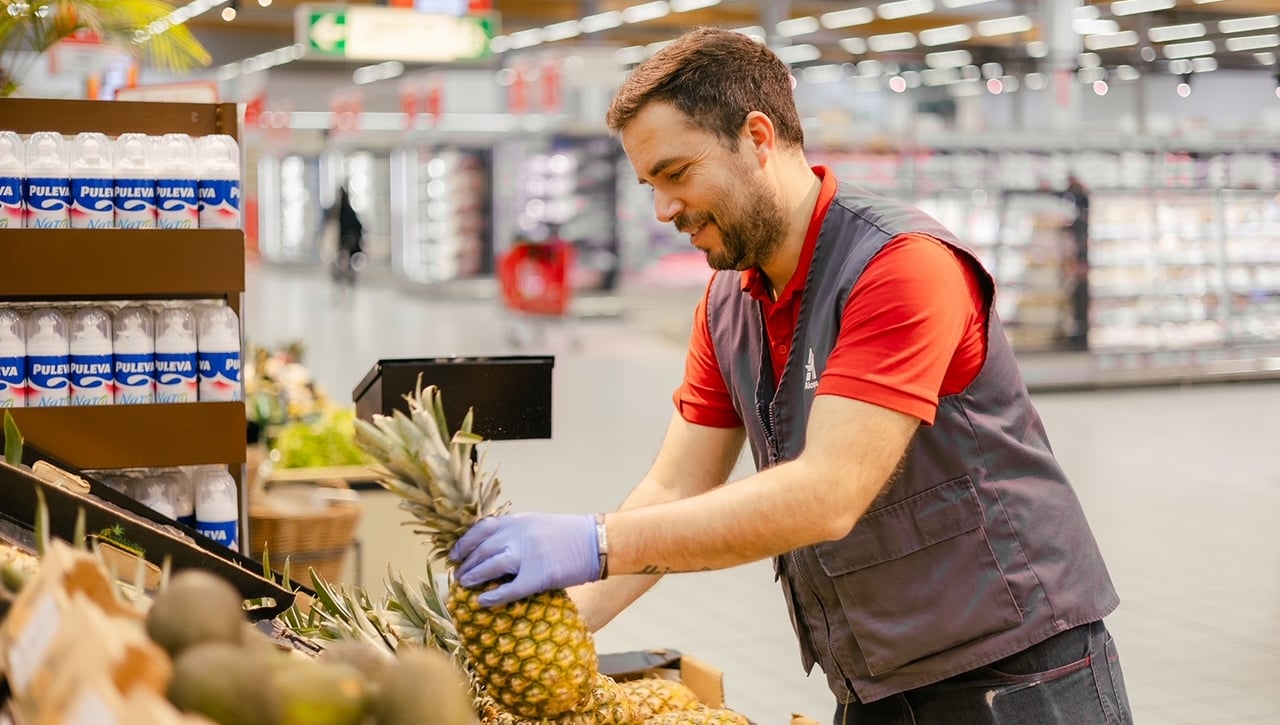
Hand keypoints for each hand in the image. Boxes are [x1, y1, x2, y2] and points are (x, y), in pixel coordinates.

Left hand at [450, 513, 600, 606]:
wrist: (597, 541)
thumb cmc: (570, 534)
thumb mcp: (538, 523)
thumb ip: (515, 532)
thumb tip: (492, 549)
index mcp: (518, 520)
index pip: (480, 529)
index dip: (464, 543)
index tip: (455, 554)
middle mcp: (519, 534)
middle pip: (481, 550)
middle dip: (466, 563)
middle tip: (459, 575)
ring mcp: (528, 555)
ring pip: (489, 567)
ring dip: (473, 576)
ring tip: (465, 585)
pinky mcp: (539, 576)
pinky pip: (509, 589)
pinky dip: (492, 596)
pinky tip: (483, 601)